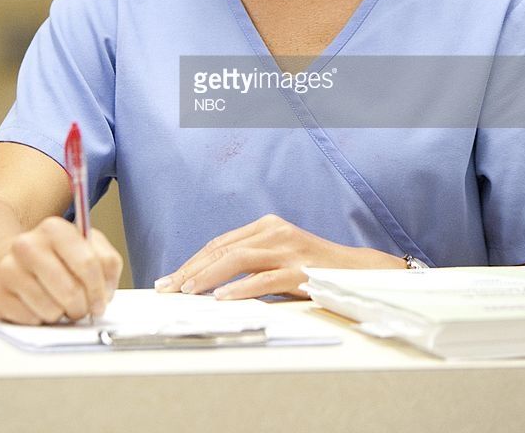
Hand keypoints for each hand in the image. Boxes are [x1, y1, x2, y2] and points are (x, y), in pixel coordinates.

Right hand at [0, 217, 122, 323]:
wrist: (7, 258)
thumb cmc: (53, 257)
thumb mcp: (85, 247)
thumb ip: (106, 262)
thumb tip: (106, 290)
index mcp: (54, 229)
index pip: (88, 264)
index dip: (99, 290)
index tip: (101, 303)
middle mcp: (27, 244)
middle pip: (70, 291)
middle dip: (80, 307)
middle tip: (79, 308)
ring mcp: (7, 268)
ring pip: (50, 310)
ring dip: (59, 314)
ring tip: (56, 304)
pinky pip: (28, 320)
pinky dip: (37, 319)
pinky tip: (36, 306)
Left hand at [154, 214, 403, 299]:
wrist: (358, 272)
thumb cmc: (314, 269)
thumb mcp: (279, 258)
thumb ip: (251, 263)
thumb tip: (209, 284)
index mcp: (267, 227)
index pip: (220, 243)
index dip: (192, 261)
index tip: (169, 279)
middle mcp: (275, 232)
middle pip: (223, 249)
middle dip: (191, 270)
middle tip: (167, 288)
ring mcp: (289, 250)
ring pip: (238, 259)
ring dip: (208, 276)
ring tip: (186, 292)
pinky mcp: (301, 270)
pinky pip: (265, 279)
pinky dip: (240, 288)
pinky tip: (222, 298)